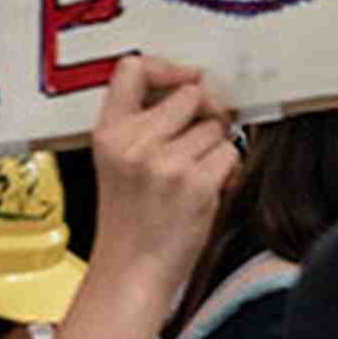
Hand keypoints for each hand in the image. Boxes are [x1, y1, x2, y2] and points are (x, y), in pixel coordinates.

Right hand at [81, 56, 239, 293]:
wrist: (130, 271)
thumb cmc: (130, 221)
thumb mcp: (117, 162)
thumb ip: (142, 124)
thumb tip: (195, 86)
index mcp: (108, 133)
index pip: (132, 68)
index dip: (167, 67)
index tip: (185, 79)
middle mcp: (134, 143)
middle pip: (192, 94)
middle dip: (204, 115)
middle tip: (197, 141)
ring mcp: (165, 163)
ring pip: (216, 127)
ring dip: (214, 149)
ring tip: (191, 177)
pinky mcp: (194, 184)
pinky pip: (229, 154)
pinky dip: (226, 172)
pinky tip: (204, 191)